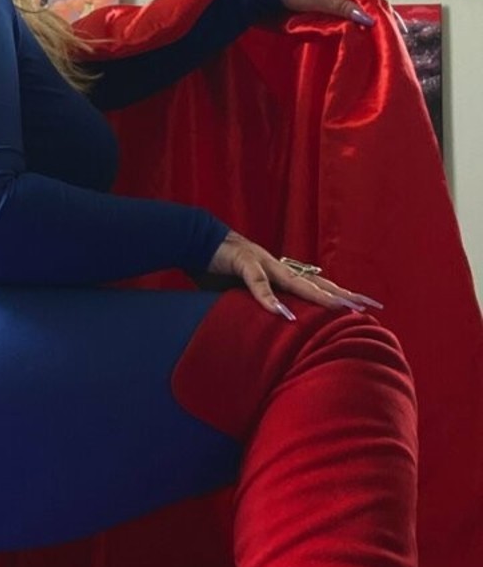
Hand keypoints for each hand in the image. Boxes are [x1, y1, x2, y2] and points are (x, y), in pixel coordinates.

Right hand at [206, 230, 382, 320]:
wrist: (197, 239)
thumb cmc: (222, 269)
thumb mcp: (244, 293)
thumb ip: (260, 305)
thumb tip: (271, 327)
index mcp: (282, 275)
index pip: (318, 286)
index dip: (341, 296)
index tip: (366, 307)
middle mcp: (280, 268)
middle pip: (318, 284)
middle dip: (343, 296)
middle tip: (368, 308)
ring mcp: (264, 264)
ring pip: (297, 282)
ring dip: (318, 296)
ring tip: (340, 308)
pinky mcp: (244, 264)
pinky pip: (258, 284)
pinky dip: (269, 299)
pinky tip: (283, 314)